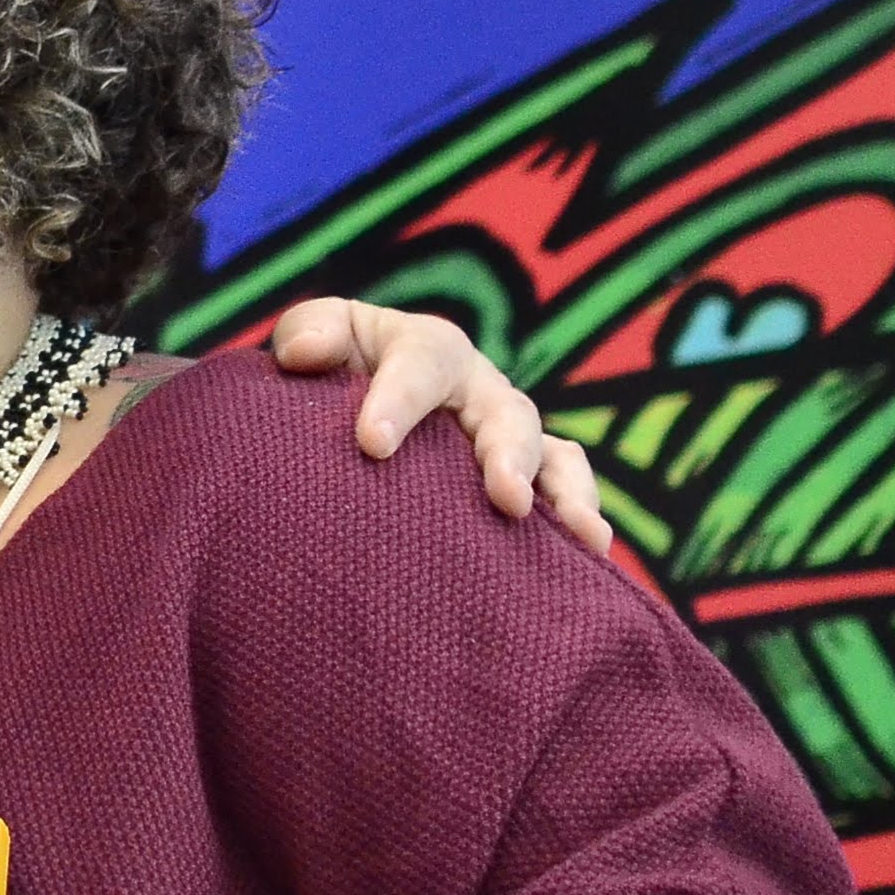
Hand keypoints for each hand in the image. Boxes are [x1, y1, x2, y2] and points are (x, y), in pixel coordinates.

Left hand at [266, 298, 611, 554]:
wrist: (341, 410)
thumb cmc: (330, 371)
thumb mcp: (314, 338)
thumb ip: (309, 333)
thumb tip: (306, 353)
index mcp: (429, 351)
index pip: (421, 366)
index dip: (400, 401)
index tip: (373, 444)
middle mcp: (480, 393)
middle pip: (507, 416)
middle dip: (509, 455)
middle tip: (506, 497)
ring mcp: (506, 441)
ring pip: (553, 458)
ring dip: (568, 495)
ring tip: (582, 535)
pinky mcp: (519, 484)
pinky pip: (561, 498)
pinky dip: (575, 527)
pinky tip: (588, 562)